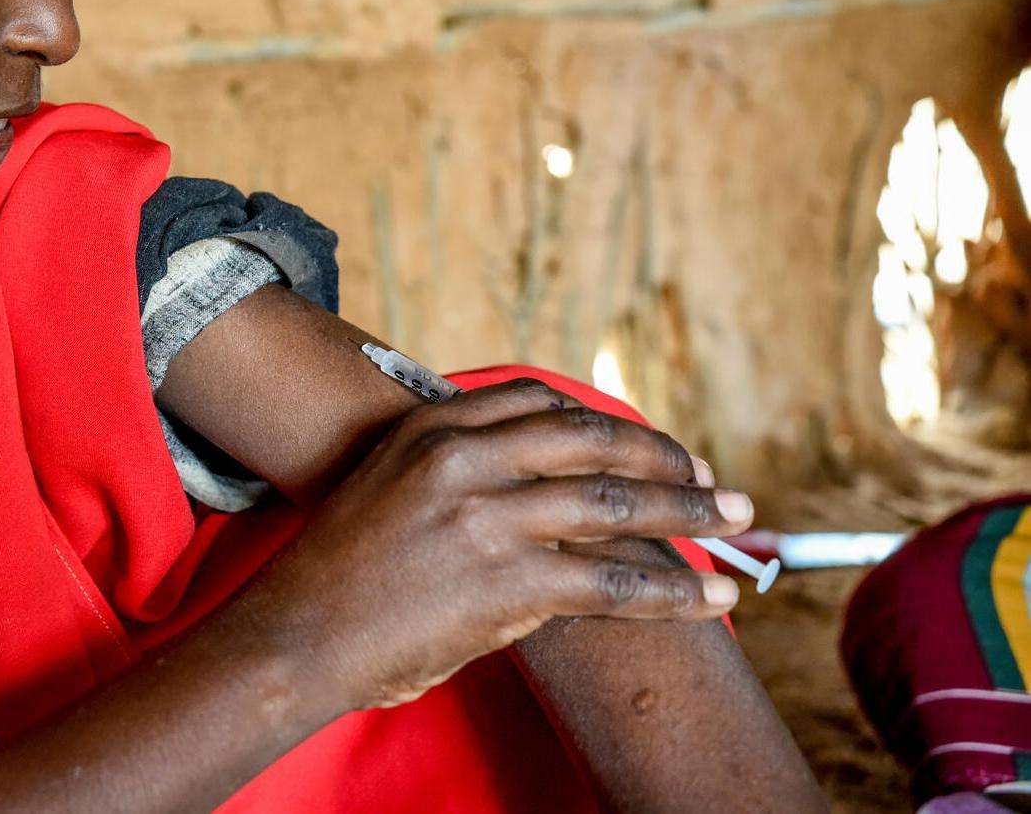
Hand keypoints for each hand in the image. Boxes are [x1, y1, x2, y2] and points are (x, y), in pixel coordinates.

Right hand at [229, 377, 749, 714]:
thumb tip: (530, 487)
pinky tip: (713, 597)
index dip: (607, 425)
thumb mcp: (388, 485)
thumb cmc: (340, 571)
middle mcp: (466, 458)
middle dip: (667, 462)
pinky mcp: (507, 580)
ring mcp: (488, 516)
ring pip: (616, 506)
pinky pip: (613, 583)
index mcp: (433, 427)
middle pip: (593, 442)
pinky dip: (675, 591)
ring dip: (690, 516)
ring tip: (736, 526)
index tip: (645, 447)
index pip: (543, 404)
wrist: (298, 632)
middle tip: (716, 482)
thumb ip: (454, 471)